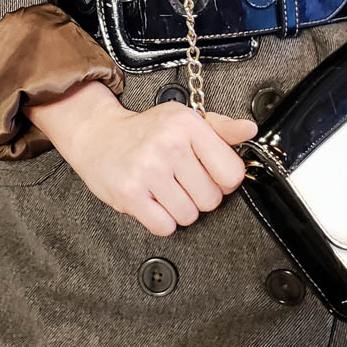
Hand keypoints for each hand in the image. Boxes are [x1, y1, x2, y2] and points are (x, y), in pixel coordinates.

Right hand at [24, 80, 257, 235]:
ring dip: (179, 210)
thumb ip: (220, 128)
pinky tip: (153, 202)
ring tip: (165, 191)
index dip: (223, 181)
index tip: (208, 174)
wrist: (96, 135)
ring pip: (189, 216)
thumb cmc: (145, 130)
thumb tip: (250, 130)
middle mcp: (168, 145)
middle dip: (199, 196)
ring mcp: (148, 170)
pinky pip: (164, 226)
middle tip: (181, 182)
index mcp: (187, 125)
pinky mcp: (130, 194)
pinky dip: (161, 221)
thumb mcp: (184, 119)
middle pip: (211, 199)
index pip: (231, 173)